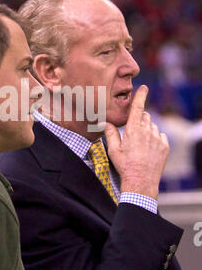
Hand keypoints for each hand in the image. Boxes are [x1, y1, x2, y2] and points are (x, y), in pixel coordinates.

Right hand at [104, 85, 168, 199]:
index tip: (144, 88)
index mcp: (133, 129)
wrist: (141, 181)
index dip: (141, 95)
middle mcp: (147, 131)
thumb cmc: (125, 165)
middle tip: (133, 131)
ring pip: (153, 126)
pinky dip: (156, 139)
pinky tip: (149, 149)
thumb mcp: (113, 150)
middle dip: (140, 119)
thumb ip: (110, 133)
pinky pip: (161, 136)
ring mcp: (157, 139)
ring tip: (140, 145)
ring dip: (148, 130)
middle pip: (145, 116)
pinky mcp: (165, 146)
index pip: (138, 107)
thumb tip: (105, 122)